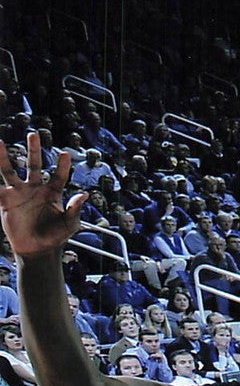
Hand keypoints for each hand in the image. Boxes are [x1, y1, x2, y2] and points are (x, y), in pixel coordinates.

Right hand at [0, 133, 86, 258]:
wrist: (37, 250)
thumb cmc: (55, 237)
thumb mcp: (69, 224)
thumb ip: (75, 209)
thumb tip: (85, 194)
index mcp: (53, 192)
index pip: (59, 175)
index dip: (62, 166)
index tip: (64, 155)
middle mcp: (35, 188)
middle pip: (34, 164)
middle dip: (34, 150)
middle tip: (34, 135)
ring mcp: (19, 193)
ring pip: (10, 170)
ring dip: (3, 156)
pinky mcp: (6, 200)